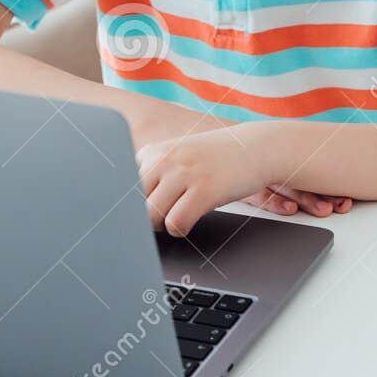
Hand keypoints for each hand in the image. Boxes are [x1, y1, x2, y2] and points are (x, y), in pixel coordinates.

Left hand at [134, 127, 350, 235]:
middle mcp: (164, 159)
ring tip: (177, 217)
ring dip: (161, 225)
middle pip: (132, 205)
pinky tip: (190, 220)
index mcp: (152, 151)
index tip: (133, 216)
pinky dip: (180, 229)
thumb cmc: (215, 157)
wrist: (256, 147)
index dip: (129, 207)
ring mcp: (183, 173)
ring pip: (150, 217)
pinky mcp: (204, 190)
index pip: (121, 188)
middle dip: (142, 219)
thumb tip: (123, 210)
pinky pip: (175, 223)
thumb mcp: (178, 157)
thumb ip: (152, 174)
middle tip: (161, 219)